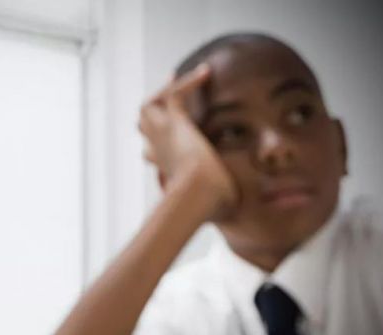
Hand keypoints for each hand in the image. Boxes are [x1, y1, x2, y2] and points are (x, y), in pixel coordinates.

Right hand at [138, 64, 238, 219]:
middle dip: (153, 110)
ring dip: (164, 91)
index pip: (154, 153)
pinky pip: (174, 93)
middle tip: (166, 91)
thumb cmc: (209, 205)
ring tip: (182, 78)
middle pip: (144, 125)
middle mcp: (158, 150)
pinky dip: (187, 81)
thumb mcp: (216, 204)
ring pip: (151, 106)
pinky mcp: (173, 122)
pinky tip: (206, 73)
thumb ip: (223, 203)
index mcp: (166, 169)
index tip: (173, 135)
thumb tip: (238, 212)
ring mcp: (162, 135)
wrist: (199, 194)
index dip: (158, 143)